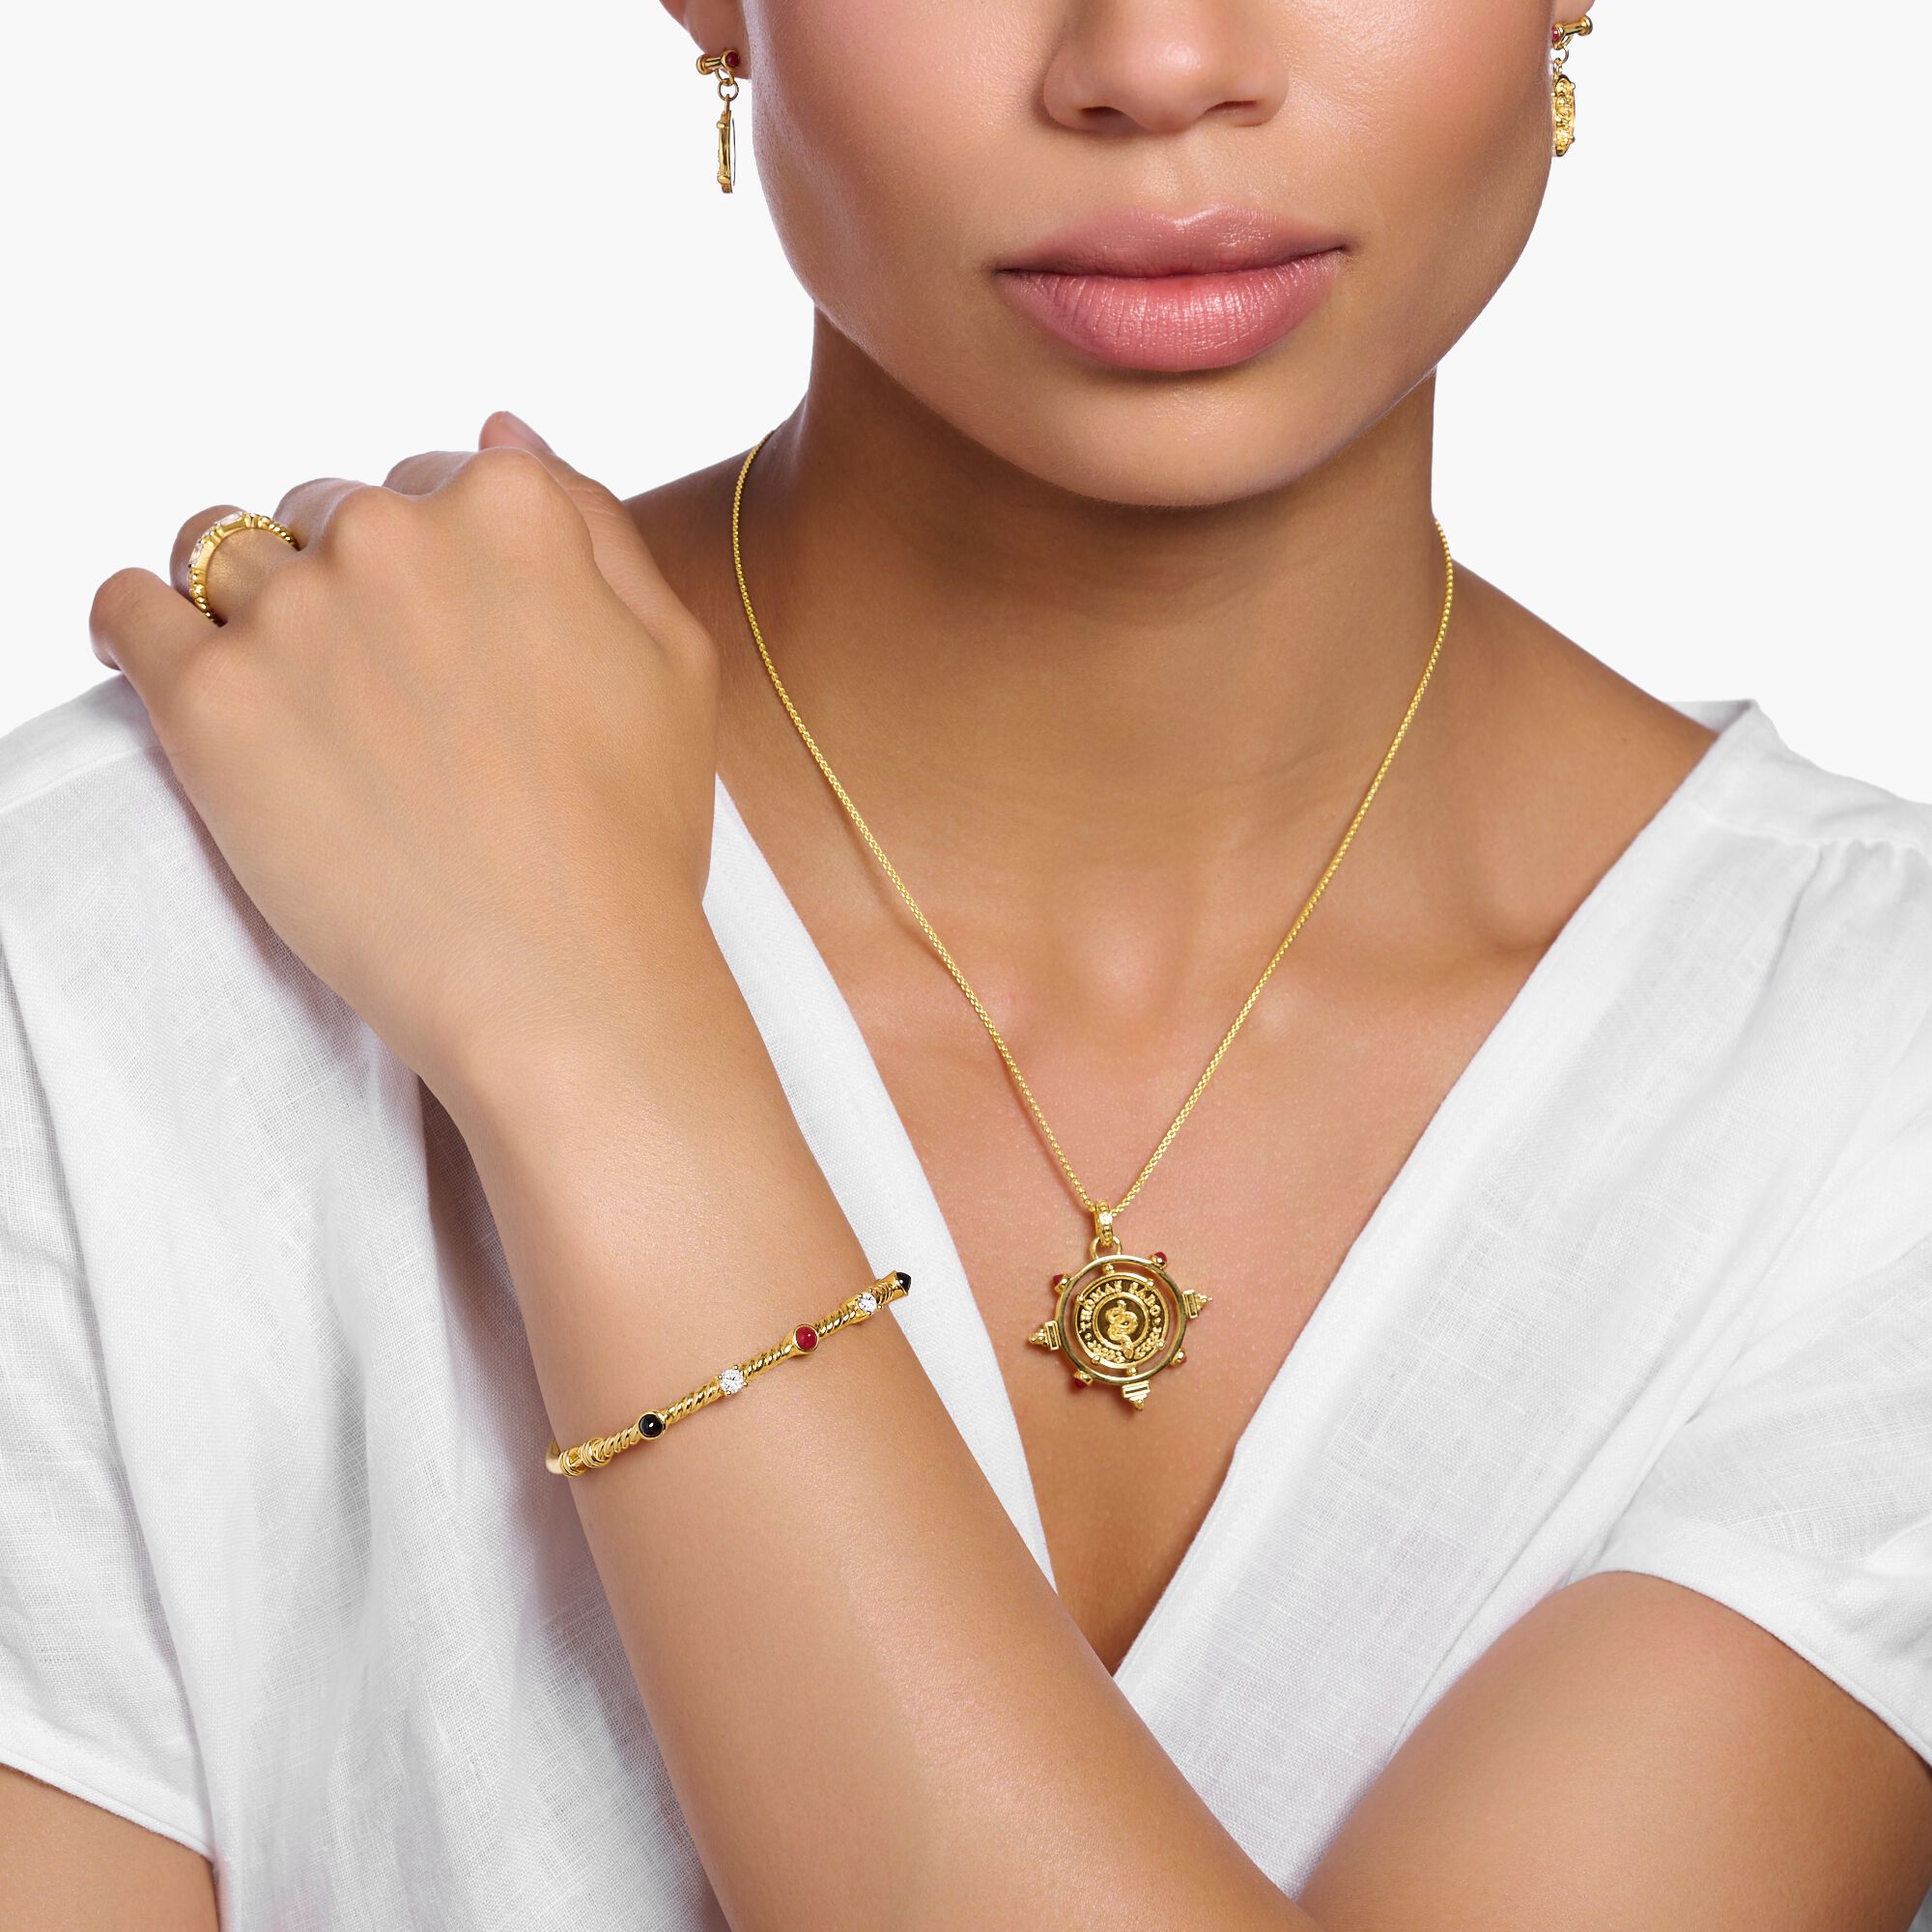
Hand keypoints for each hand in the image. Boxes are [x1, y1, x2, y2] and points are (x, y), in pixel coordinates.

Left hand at [87, 412, 723, 1104]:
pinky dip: (140, 627)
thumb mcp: (672, 658)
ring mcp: (293, 614)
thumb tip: (499, 428)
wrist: (565, 982)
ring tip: (298, 711)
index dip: (444, 571)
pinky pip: (125, 608)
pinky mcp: (208, 701)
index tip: (452, 654)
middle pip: (327, 514)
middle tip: (388, 707)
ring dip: (254, 610)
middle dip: (348, 586)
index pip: (435, 484)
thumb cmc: (632, 836)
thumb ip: (593, 524)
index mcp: (514, 509)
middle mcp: (394, 535)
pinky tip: (175, 671)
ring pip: (225, 551)